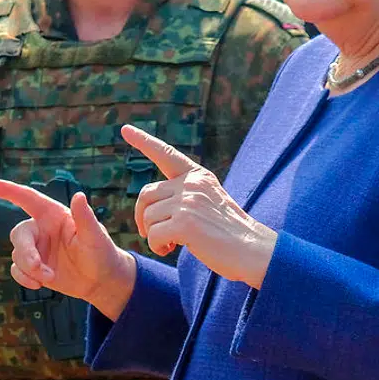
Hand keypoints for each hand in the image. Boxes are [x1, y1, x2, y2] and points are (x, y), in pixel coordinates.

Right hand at [0, 178, 136, 320]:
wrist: (101, 281)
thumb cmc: (101, 252)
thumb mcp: (95, 235)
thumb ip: (84, 217)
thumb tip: (79, 196)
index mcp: (54, 215)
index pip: (29, 199)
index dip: (11, 191)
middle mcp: (42, 229)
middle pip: (19, 233)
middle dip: (25, 251)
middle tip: (37, 267)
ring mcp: (36, 249)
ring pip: (17, 254)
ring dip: (29, 268)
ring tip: (49, 277)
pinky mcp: (34, 267)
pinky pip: (17, 270)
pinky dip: (23, 278)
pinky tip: (38, 284)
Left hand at [123, 124, 278, 289]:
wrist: (253, 250)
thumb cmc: (229, 232)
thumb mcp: (208, 201)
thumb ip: (184, 194)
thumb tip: (149, 205)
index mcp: (197, 176)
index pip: (166, 154)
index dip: (144, 141)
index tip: (125, 129)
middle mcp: (192, 184)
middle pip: (146, 194)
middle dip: (142, 216)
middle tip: (150, 233)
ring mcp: (188, 202)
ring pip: (148, 217)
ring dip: (153, 235)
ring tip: (170, 244)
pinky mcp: (185, 223)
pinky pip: (154, 235)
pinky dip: (156, 246)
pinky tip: (170, 249)